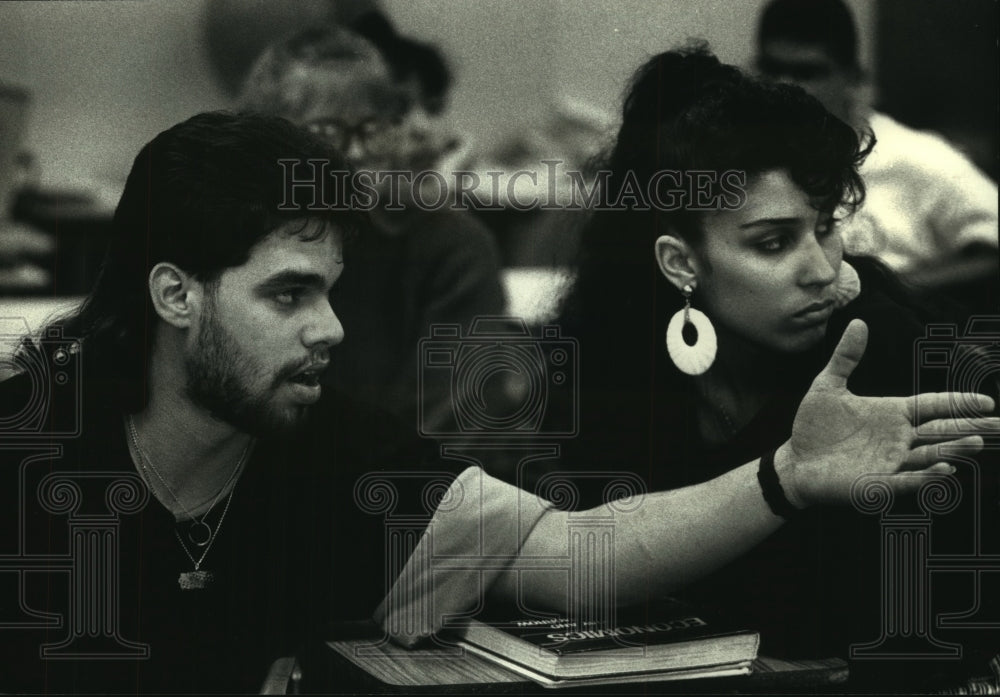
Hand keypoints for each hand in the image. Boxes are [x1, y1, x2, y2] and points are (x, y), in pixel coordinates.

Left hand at [775, 319, 997, 506]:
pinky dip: (926, 477)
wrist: (794, 461)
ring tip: (977, 443)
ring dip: (953, 450)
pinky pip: (907, 481)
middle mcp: (899, 439)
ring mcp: (891, 463)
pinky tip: (944, 469)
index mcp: (893, 414)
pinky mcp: (877, 484)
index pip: (933, 406)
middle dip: (972, 428)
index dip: (959, 404)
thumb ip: (845, 357)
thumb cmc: (814, 427)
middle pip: (942, 432)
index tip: (987, 401)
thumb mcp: (827, 386)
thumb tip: (858, 322)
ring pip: (931, 456)